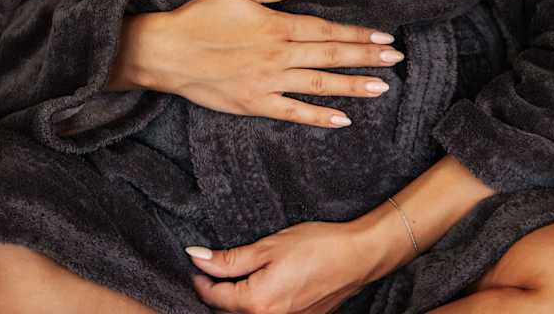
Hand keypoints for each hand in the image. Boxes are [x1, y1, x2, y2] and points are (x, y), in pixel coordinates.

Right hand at [128, 0, 404, 127]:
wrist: (167, 52)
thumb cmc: (201, 16)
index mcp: (277, 26)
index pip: (326, 31)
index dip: (358, 35)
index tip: (385, 38)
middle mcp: (278, 56)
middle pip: (330, 57)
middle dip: (366, 59)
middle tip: (397, 61)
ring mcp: (268, 83)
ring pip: (319, 85)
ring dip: (353, 86)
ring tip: (383, 88)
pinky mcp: (255, 104)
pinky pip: (293, 112)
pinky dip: (319, 116)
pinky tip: (343, 119)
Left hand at [185, 219, 370, 312]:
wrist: (357, 257)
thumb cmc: (316, 246)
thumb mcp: (268, 246)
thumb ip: (230, 258)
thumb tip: (197, 257)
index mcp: (256, 303)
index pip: (214, 296)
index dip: (201, 278)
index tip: (196, 261)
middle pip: (228, 310)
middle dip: (217, 291)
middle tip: (213, 265)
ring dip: (237, 298)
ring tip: (236, 273)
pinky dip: (257, 301)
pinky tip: (262, 282)